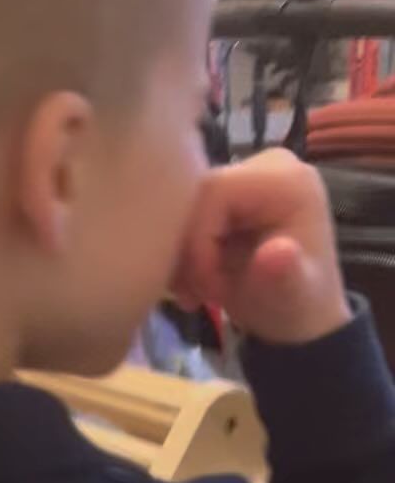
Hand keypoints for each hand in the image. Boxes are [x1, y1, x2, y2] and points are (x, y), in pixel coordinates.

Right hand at [173, 148, 351, 345]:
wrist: (298, 317)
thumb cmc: (297, 306)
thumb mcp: (291, 296)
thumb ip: (283, 274)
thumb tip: (280, 253)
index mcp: (288, 180)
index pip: (214, 190)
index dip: (198, 239)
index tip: (206, 287)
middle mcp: (270, 165)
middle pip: (197, 194)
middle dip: (189, 250)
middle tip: (191, 293)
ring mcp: (250, 174)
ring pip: (188, 205)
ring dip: (183, 254)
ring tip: (195, 293)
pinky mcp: (234, 190)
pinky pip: (191, 212)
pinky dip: (187, 250)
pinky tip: (196, 280)